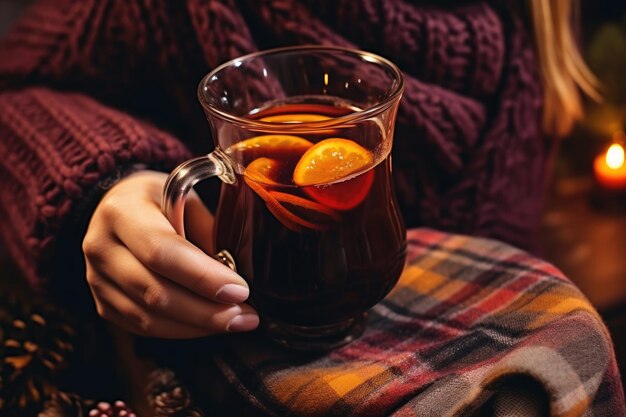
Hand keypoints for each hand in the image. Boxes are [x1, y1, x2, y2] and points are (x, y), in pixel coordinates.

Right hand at [82, 170, 258, 337]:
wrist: (118, 207)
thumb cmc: (160, 199)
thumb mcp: (187, 198)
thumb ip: (210, 231)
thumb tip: (239, 271)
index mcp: (122, 211)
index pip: (161, 251)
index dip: (202, 276)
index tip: (240, 290)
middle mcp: (101, 247)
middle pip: (155, 292)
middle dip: (207, 310)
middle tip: (246, 315)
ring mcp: (97, 280)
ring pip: (150, 318)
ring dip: (198, 326)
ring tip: (236, 322)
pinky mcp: (103, 304)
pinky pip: (144, 328)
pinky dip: (182, 330)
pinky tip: (210, 325)